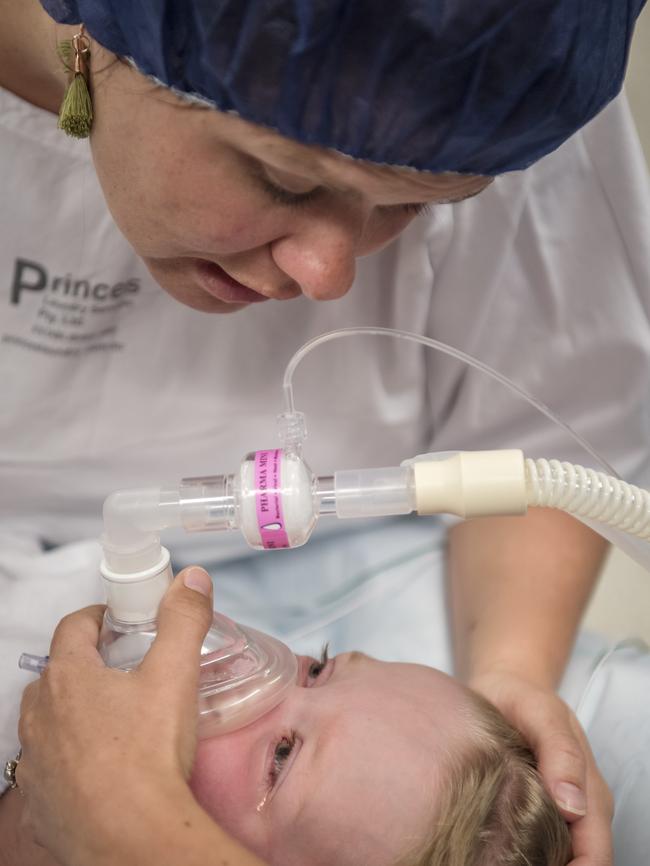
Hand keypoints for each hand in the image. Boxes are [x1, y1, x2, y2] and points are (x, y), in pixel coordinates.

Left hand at [16, 566, 213, 865]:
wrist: (133, 838)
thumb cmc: (149, 754)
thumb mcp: (175, 675)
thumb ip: (184, 620)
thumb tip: (192, 579)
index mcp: (68, 678)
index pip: (73, 628)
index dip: (96, 618)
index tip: (117, 621)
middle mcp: (40, 717)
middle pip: (56, 675)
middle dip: (86, 667)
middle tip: (123, 672)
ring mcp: (34, 764)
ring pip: (48, 724)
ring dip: (72, 715)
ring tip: (114, 723)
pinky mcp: (38, 804)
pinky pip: (48, 771)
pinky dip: (69, 763)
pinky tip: (101, 771)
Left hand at [470, 670, 613, 865]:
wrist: (503, 686)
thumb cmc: (524, 698)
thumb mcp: (542, 713)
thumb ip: (561, 754)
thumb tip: (573, 806)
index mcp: (591, 796)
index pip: (595, 859)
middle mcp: (579, 814)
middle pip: (574, 864)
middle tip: (501, 860)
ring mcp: (556, 816)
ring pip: (552, 858)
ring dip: (529, 860)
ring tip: (495, 854)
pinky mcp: (531, 813)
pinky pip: (532, 845)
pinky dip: (515, 850)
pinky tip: (490, 843)